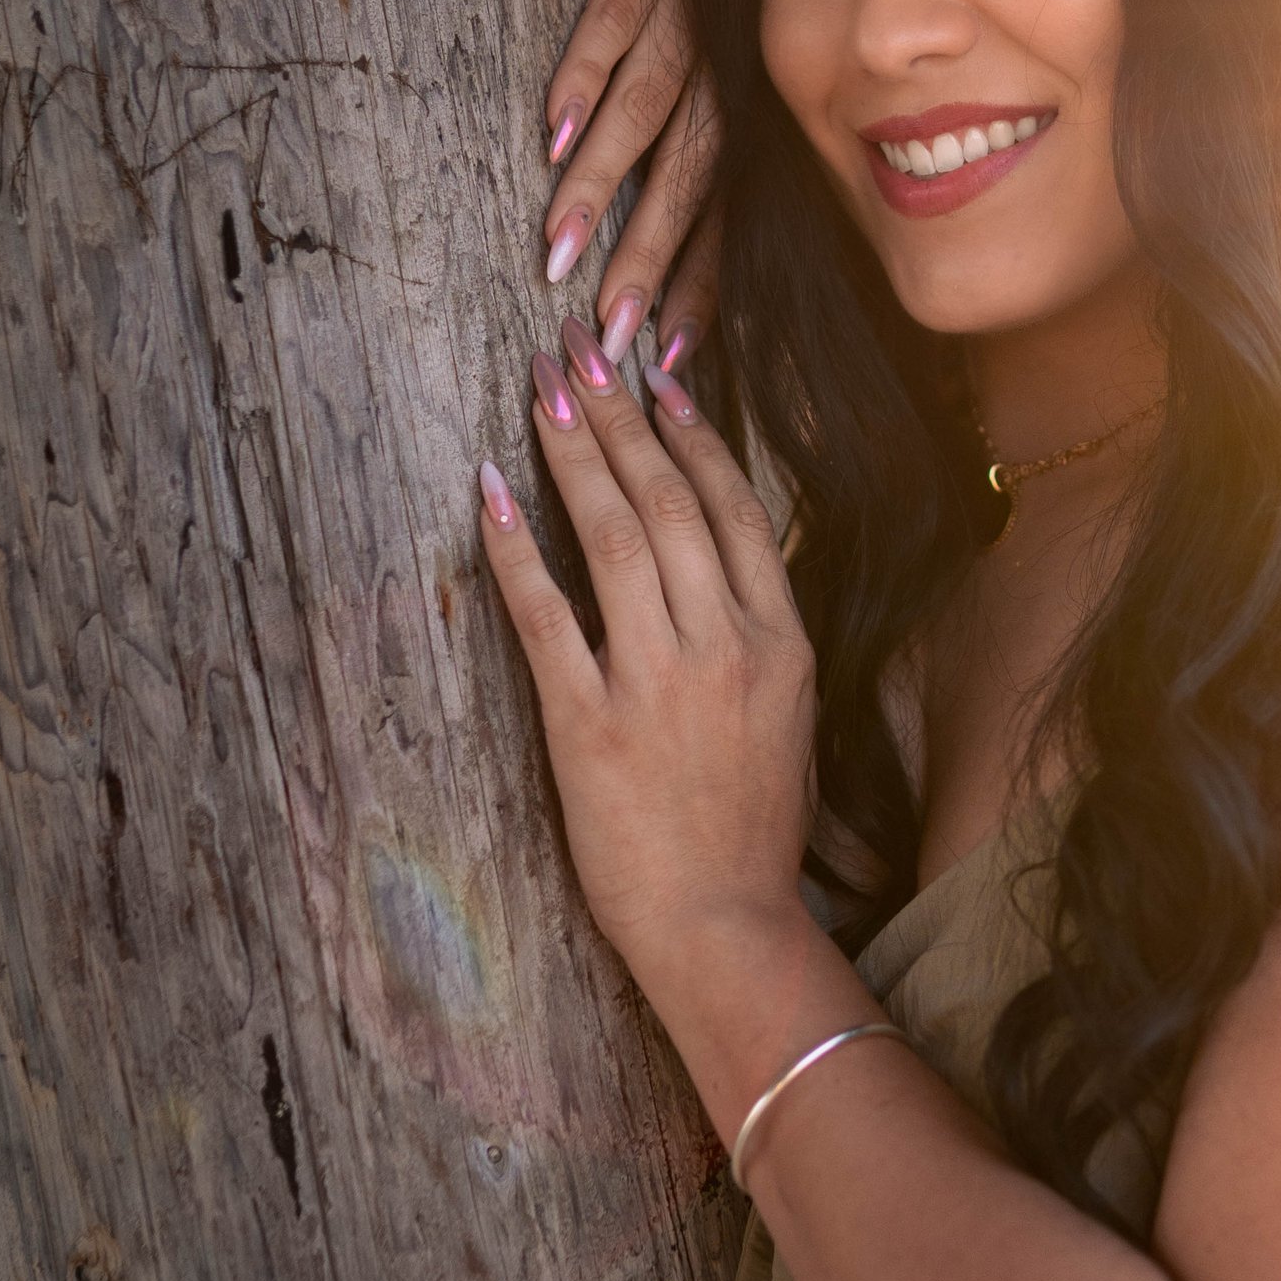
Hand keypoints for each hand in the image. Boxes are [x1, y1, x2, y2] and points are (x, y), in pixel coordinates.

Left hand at [477, 314, 817, 1008]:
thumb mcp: (790, 718)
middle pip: (666, 502)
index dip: (692, 434)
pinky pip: (544, 614)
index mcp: (781, 641)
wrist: (725, 925)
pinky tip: (491, 493)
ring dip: (571, 454)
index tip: (657, 379)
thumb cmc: (755, 830)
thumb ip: (759, 636)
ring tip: (539, 394)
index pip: (733, 509)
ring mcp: (655, 680)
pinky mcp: (587, 723)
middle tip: (577, 354)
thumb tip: (721, 562)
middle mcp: (723, 645)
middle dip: (618, 417)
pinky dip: (514, 547)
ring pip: (610, 536)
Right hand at [542, 0, 721, 369]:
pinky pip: (617, 15)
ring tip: (559, 254)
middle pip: (688, 177)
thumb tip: (676, 226)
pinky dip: (587, 72)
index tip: (670, 358)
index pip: (730, 202)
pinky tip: (553, 131)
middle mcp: (729, 55)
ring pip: (647, 108)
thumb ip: (723, 122)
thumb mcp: (755, 30)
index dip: (700, 279)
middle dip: (647, 261)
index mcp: (754, 86)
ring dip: (602, 186)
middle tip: (608, 337)